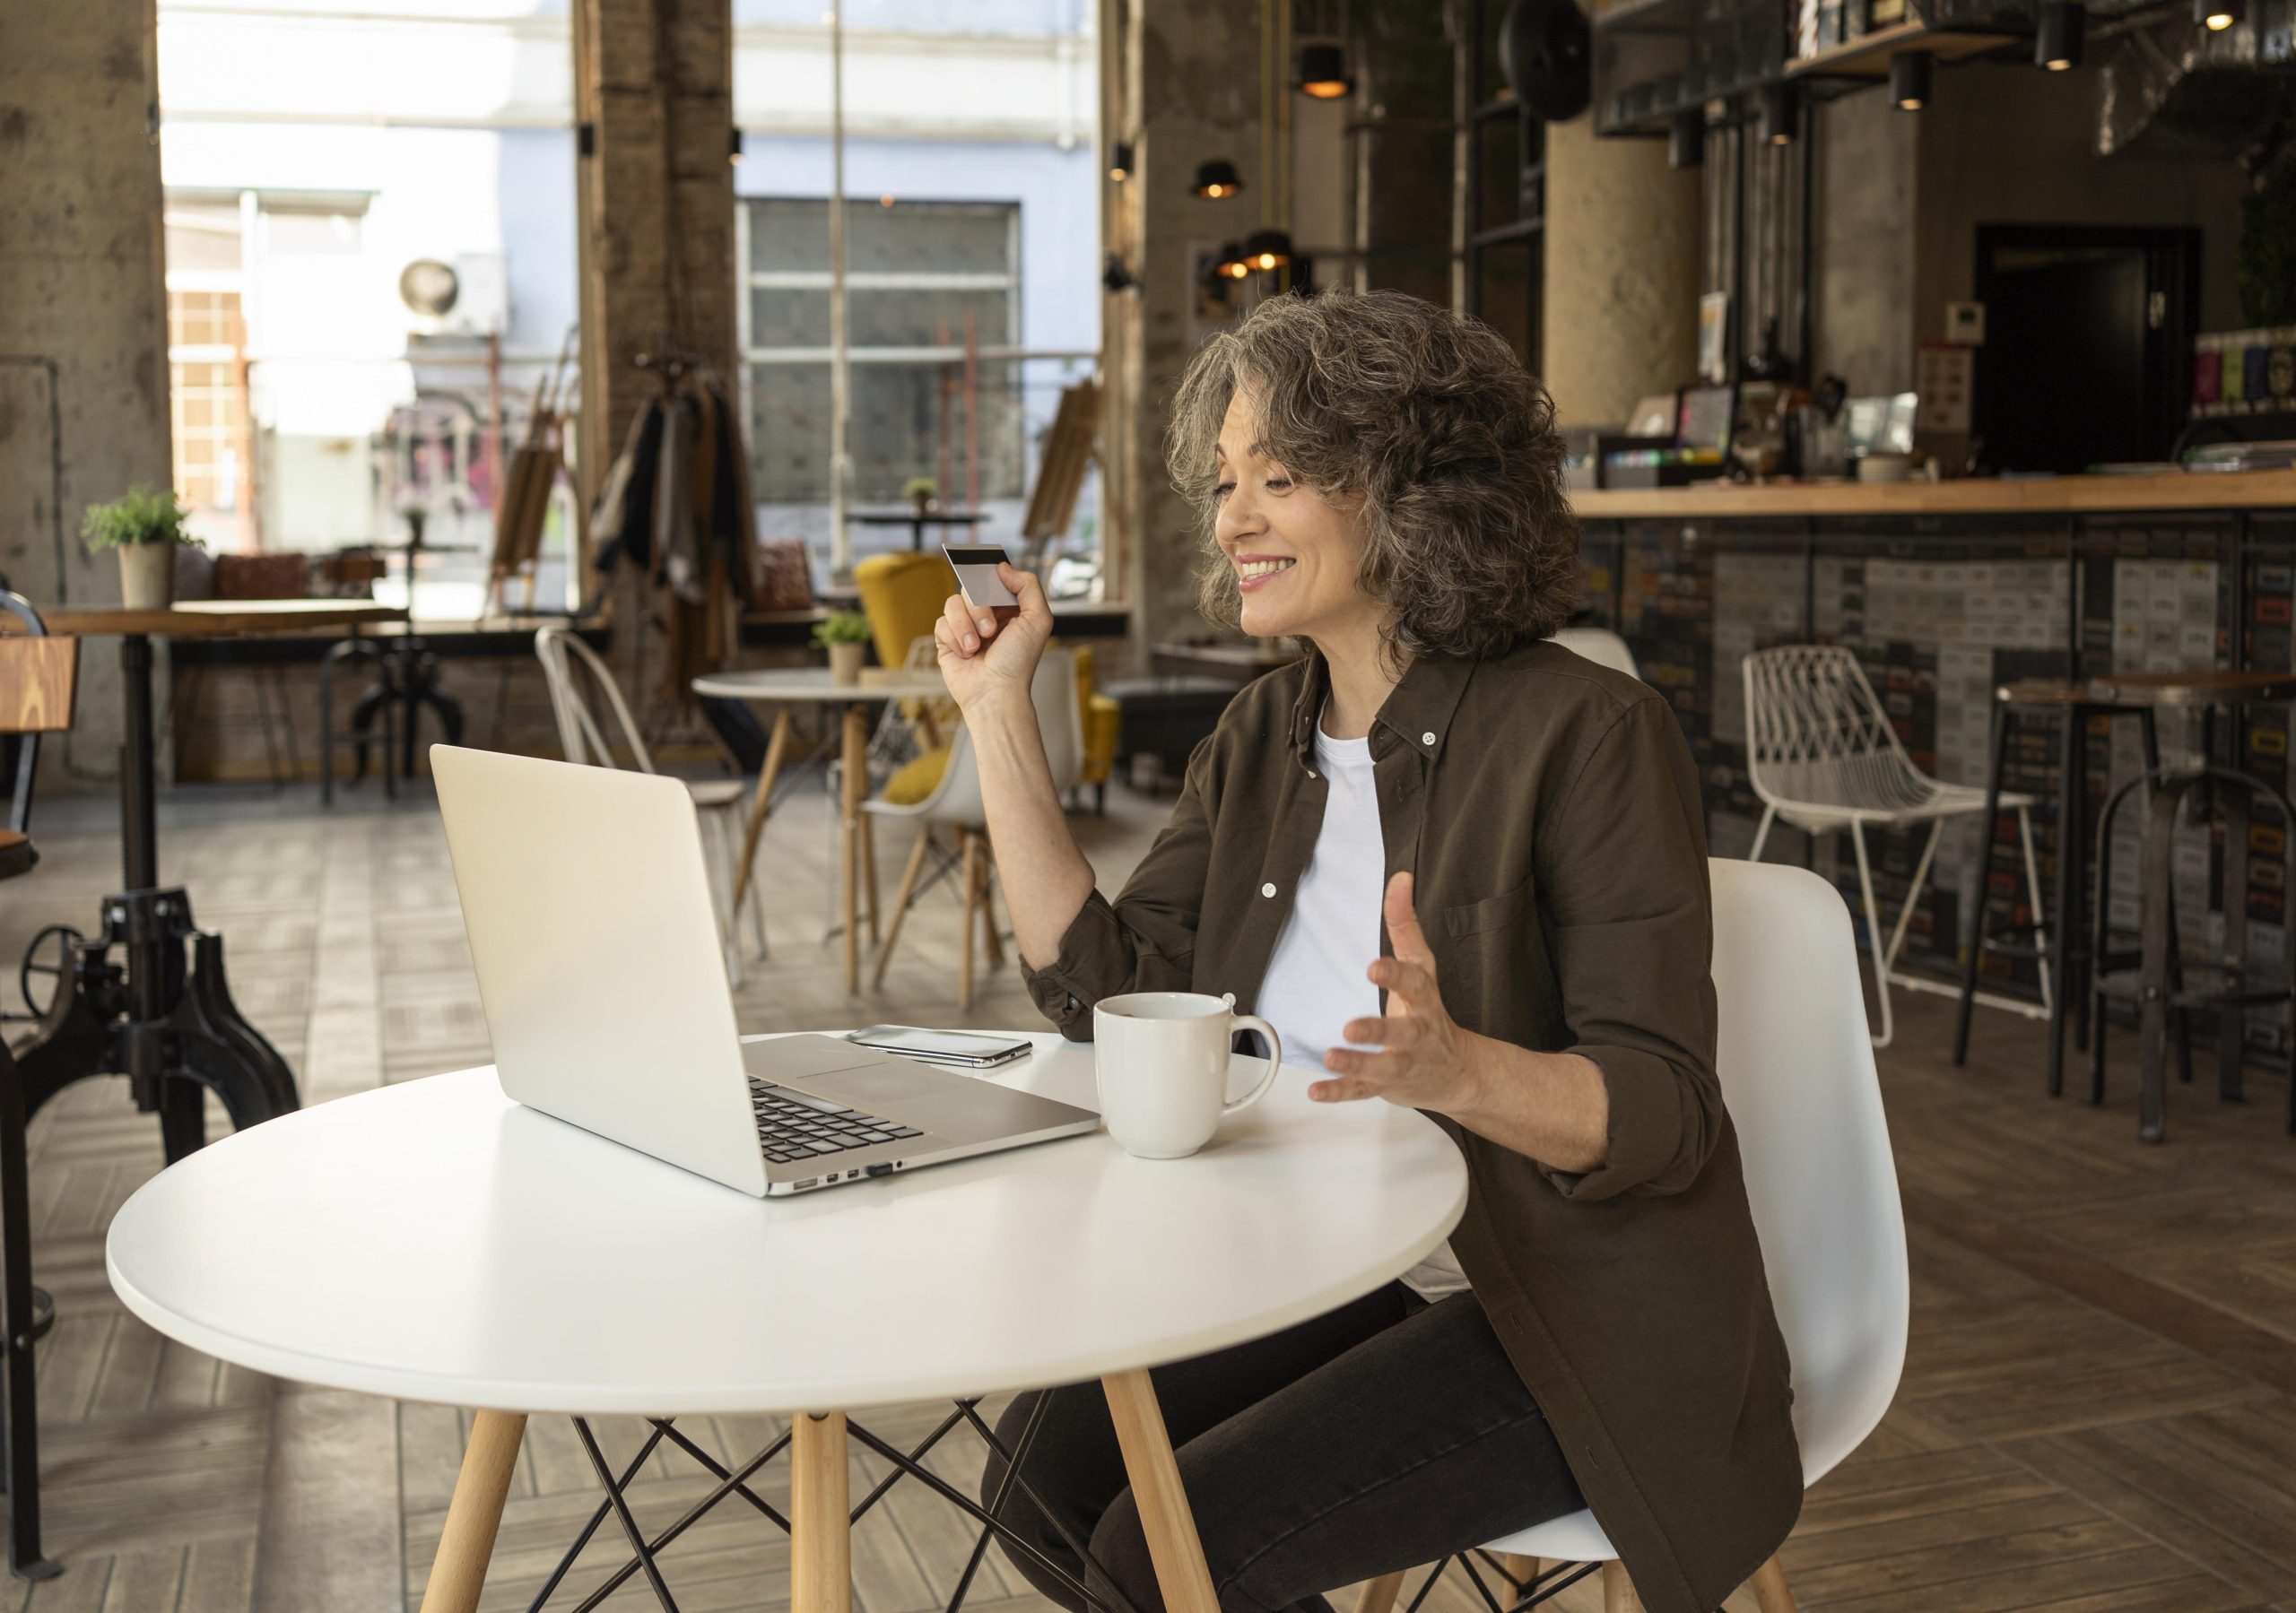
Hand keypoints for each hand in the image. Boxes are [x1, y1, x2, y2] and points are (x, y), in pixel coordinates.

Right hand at [933, 562, 1055, 716]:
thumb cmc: (1018, 661)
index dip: (989, 578)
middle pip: (971, 587)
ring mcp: (965, 626)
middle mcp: (986, 614)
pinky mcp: (947, 640)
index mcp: (1008, 607)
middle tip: (990, 630)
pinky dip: (954, 638)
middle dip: (980, 608)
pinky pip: (940, 623)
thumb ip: (1028, 586)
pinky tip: (965, 654)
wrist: (994, 692)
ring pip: (953, 603)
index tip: (988, 584)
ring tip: (976, 647)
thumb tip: (1002, 567)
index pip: (992, 577)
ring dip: (965, 626)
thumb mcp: (1038, 619)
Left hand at [1310, 872, 1486, 1113]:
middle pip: (1401, 1034)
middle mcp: (1417, 1035)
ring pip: (1381, 1067)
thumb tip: (1400, 878)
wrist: (1459, 1073)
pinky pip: (1362, 1091)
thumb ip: (1406, 924)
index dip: (1395, 975)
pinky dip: (1339, 1092)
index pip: (1414, 984)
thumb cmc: (1431, 1013)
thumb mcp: (1423, 967)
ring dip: (1356, 1063)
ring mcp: (1403, 1064)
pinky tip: (1317, 1090)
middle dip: (1378, 1032)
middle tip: (1351, 1028)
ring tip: (1331, 1057)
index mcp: (1424, 1001)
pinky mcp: (1387, 1086)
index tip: (1374, 967)